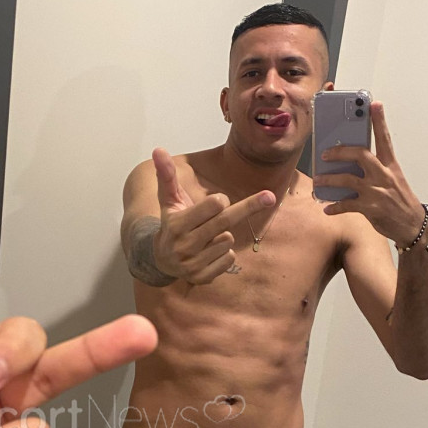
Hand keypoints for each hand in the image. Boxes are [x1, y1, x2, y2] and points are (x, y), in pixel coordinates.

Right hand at [151, 147, 274, 283]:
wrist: (161, 260)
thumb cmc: (171, 223)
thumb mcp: (168, 200)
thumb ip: (166, 175)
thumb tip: (158, 149)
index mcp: (176, 224)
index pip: (214, 206)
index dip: (219, 201)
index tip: (218, 201)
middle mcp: (184, 246)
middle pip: (226, 221)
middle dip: (249, 206)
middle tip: (269, 197)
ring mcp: (192, 264)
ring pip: (227, 241)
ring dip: (224, 235)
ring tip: (207, 238)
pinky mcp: (202, 278)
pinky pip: (228, 259)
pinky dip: (225, 254)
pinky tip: (210, 253)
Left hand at [314, 101, 424, 243]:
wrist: (411, 225)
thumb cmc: (399, 200)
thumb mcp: (392, 180)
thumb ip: (375, 169)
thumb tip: (351, 164)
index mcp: (390, 165)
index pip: (385, 139)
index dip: (379, 121)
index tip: (374, 104)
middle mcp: (383, 175)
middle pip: (360, 154)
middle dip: (340, 151)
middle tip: (325, 153)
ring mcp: (376, 191)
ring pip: (348, 179)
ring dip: (329, 180)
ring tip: (318, 181)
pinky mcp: (370, 208)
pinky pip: (346, 204)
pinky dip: (334, 207)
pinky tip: (327, 208)